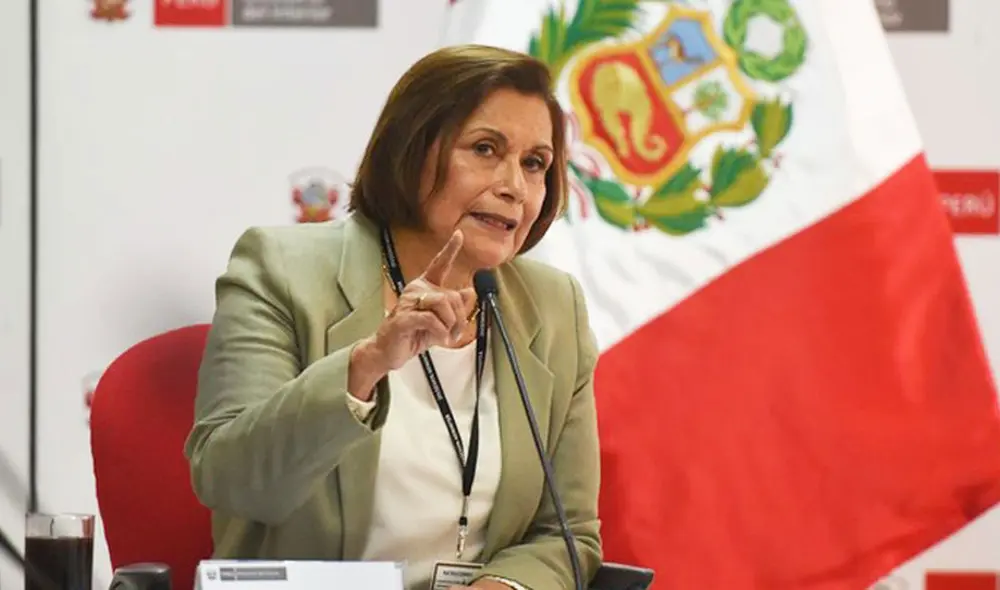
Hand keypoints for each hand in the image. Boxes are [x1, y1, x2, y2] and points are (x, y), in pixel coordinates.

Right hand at [368, 230, 475, 370]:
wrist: (387, 352)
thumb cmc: (412, 335)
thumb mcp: (439, 321)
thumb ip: (453, 306)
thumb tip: (468, 291)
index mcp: (423, 288)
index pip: (439, 265)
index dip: (450, 249)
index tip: (459, 234)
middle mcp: (415, 290)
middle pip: (450, 295)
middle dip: (459, 317)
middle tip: (455, 332)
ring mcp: (408, 304)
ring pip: (442, 304)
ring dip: (450, 324)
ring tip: (446, 336)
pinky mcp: (403, 319)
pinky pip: (431, 320)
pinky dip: (440, 331)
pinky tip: (438, 339)